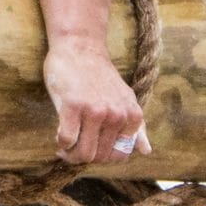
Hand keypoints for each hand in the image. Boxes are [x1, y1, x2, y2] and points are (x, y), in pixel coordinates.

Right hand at [43, 47, 152, 163]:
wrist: (80, 47)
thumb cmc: (99, 76)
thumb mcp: (125, 99)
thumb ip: (137, 127)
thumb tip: (147, 152)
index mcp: (132, 116)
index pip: (119, 156)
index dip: (102, 156)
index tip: (90, 146)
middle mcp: (117, 115)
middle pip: (99, 157)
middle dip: (83, 157)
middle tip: (72, 148)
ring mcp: (96, 111)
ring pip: (84, 154)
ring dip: (70, 155)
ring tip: (64, 146)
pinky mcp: (73, 106)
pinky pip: (66, 140)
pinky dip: (61, 142)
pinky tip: (59, 133)